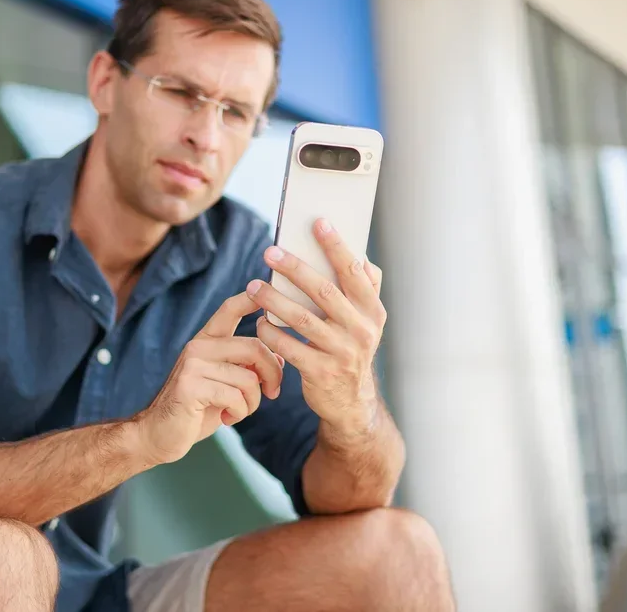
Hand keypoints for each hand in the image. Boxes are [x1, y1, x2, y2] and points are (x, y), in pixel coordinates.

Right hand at [131, 292, 284, 465]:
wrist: (159, 435)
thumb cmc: (197, 409)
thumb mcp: (226, 384)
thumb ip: (247, 367)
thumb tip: (279, 355)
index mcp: (206, 341)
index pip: (230, 309)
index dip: (251, 297)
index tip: (267, 288)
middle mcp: (198, 346)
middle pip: (255, 347)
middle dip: (273, 374)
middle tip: (272, 393)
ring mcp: (192, 364)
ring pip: (249, 378)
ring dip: (252, 403)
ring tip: (238, 411)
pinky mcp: (190, 385)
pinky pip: (235, 396)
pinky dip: (239, 413)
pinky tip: (225, 418)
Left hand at [247, 218, 385, 435]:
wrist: (351, 404)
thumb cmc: (351, 351)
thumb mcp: (367, 323)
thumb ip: (366, 291)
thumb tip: (362, 257)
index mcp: (373, 312)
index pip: (355, 273)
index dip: (337, 247)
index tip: (319, 223)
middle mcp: (361, 331)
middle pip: (324, 291)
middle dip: (295, 268)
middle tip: (270, 252)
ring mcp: (342, 353)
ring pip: (301, 319)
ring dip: (273, 299)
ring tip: (253, 285)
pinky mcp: (320, 373)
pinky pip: (288, 347)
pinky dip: (270, 332)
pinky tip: (258, 321)